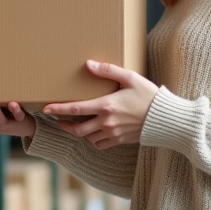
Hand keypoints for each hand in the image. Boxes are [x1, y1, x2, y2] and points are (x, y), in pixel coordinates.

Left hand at [42, 60, 158, 149]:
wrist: (164, 118)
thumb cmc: (148, 95)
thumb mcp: (130, 77)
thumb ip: (108, 71)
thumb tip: (88, 64)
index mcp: (106, 105)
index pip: (76, 108)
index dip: (58, 109)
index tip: (45, 108)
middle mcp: (106, 122)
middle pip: (77, 128)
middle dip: (64, 125)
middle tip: (58, 120)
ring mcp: (112, 133)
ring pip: (87, 138)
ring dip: (79, 132)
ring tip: (76, 124)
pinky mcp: (119, 140)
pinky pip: (99, 145)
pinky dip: (93, 140)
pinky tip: (94, 132)